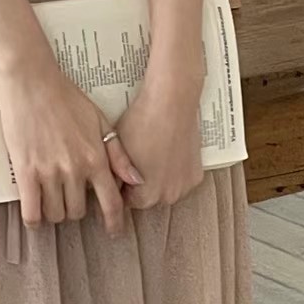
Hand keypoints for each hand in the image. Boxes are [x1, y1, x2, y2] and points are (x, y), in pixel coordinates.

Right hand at [0, 54, 142, 235]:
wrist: (32, 80)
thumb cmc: (65, 97)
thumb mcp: (100, 122)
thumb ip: (118, 154)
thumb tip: (136, 179)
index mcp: (95, 158)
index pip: (111, 202)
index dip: (114, 222)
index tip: (114, 232)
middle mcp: (75, 169)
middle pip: (78, 211)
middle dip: (75, 210)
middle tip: (69, 199)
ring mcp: (49, 171)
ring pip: (55, 213)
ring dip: (54, 212)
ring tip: (50, 202)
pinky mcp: (25, 170)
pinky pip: (31, 210)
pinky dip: (34, 219)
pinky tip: (34, 216)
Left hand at [116, 72, 203, 210]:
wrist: (171, 102)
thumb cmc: (141, 123)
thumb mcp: (116, 151)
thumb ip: (112, 176)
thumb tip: (107, 185)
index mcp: (146, 196)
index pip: (126, 201)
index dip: (121, 186)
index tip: (120, 174)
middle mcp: (168, 197)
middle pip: (147, 197)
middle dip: (140, 184)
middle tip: (137, 160)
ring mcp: (185, 186)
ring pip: (165, 189)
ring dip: (159, 179)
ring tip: (153, 155)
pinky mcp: (196, 175)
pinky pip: (180, 179)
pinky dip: (174, 171)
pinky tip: (167, 153)